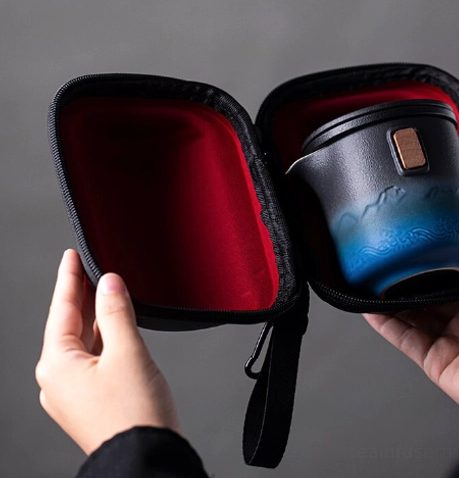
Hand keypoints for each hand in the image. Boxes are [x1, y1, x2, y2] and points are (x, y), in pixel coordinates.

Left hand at [35, 250, 180, 454]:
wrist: (146, 459)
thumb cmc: (135, 415)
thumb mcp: (127, 352)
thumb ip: (116, 313)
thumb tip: (109, 284)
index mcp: (58, 366)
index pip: (63, 309)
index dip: (69, 278)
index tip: (72, 256)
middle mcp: (58, 380)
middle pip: (69, 325)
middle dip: (82, 296)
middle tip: (91, 268)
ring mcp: (73, 392)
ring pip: (82, 342)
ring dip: (95, 316)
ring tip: (105, 291)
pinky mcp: (90, 400)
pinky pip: (92, 358)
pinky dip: (103, 338)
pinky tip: (115, 327)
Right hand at [364, 217, 458, 427]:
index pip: (453, 281)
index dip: (433, 268)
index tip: (416, 253)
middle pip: (427, 298)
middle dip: (406, 284)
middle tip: (387, 266)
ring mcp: (448, 342)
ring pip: (410, 317)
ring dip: (390, 302)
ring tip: (371, 285)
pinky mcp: (434, 361)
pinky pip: (403, 339)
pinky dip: (384, 325)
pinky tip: (371, 310)